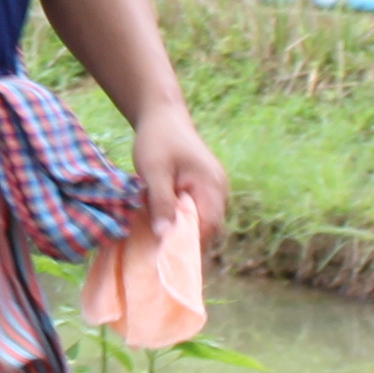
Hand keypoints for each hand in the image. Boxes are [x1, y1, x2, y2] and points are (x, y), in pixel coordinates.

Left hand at [130, 102, 227, 245]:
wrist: (162, 116)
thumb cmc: (157, 140)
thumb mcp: (154, 171)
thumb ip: (161, 203)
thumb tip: (164, 237)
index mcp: (212, 185)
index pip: (208, 226)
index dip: (188, 244)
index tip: (164, 256)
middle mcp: (219, 190)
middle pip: (207, 228)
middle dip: (183, 239)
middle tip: (156, 245)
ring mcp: (214, 190)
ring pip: (201, 222)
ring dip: (181, 229)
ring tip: (157, 229)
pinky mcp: (204, 190)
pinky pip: (196, 212)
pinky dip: (180, 219)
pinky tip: (161, 216)